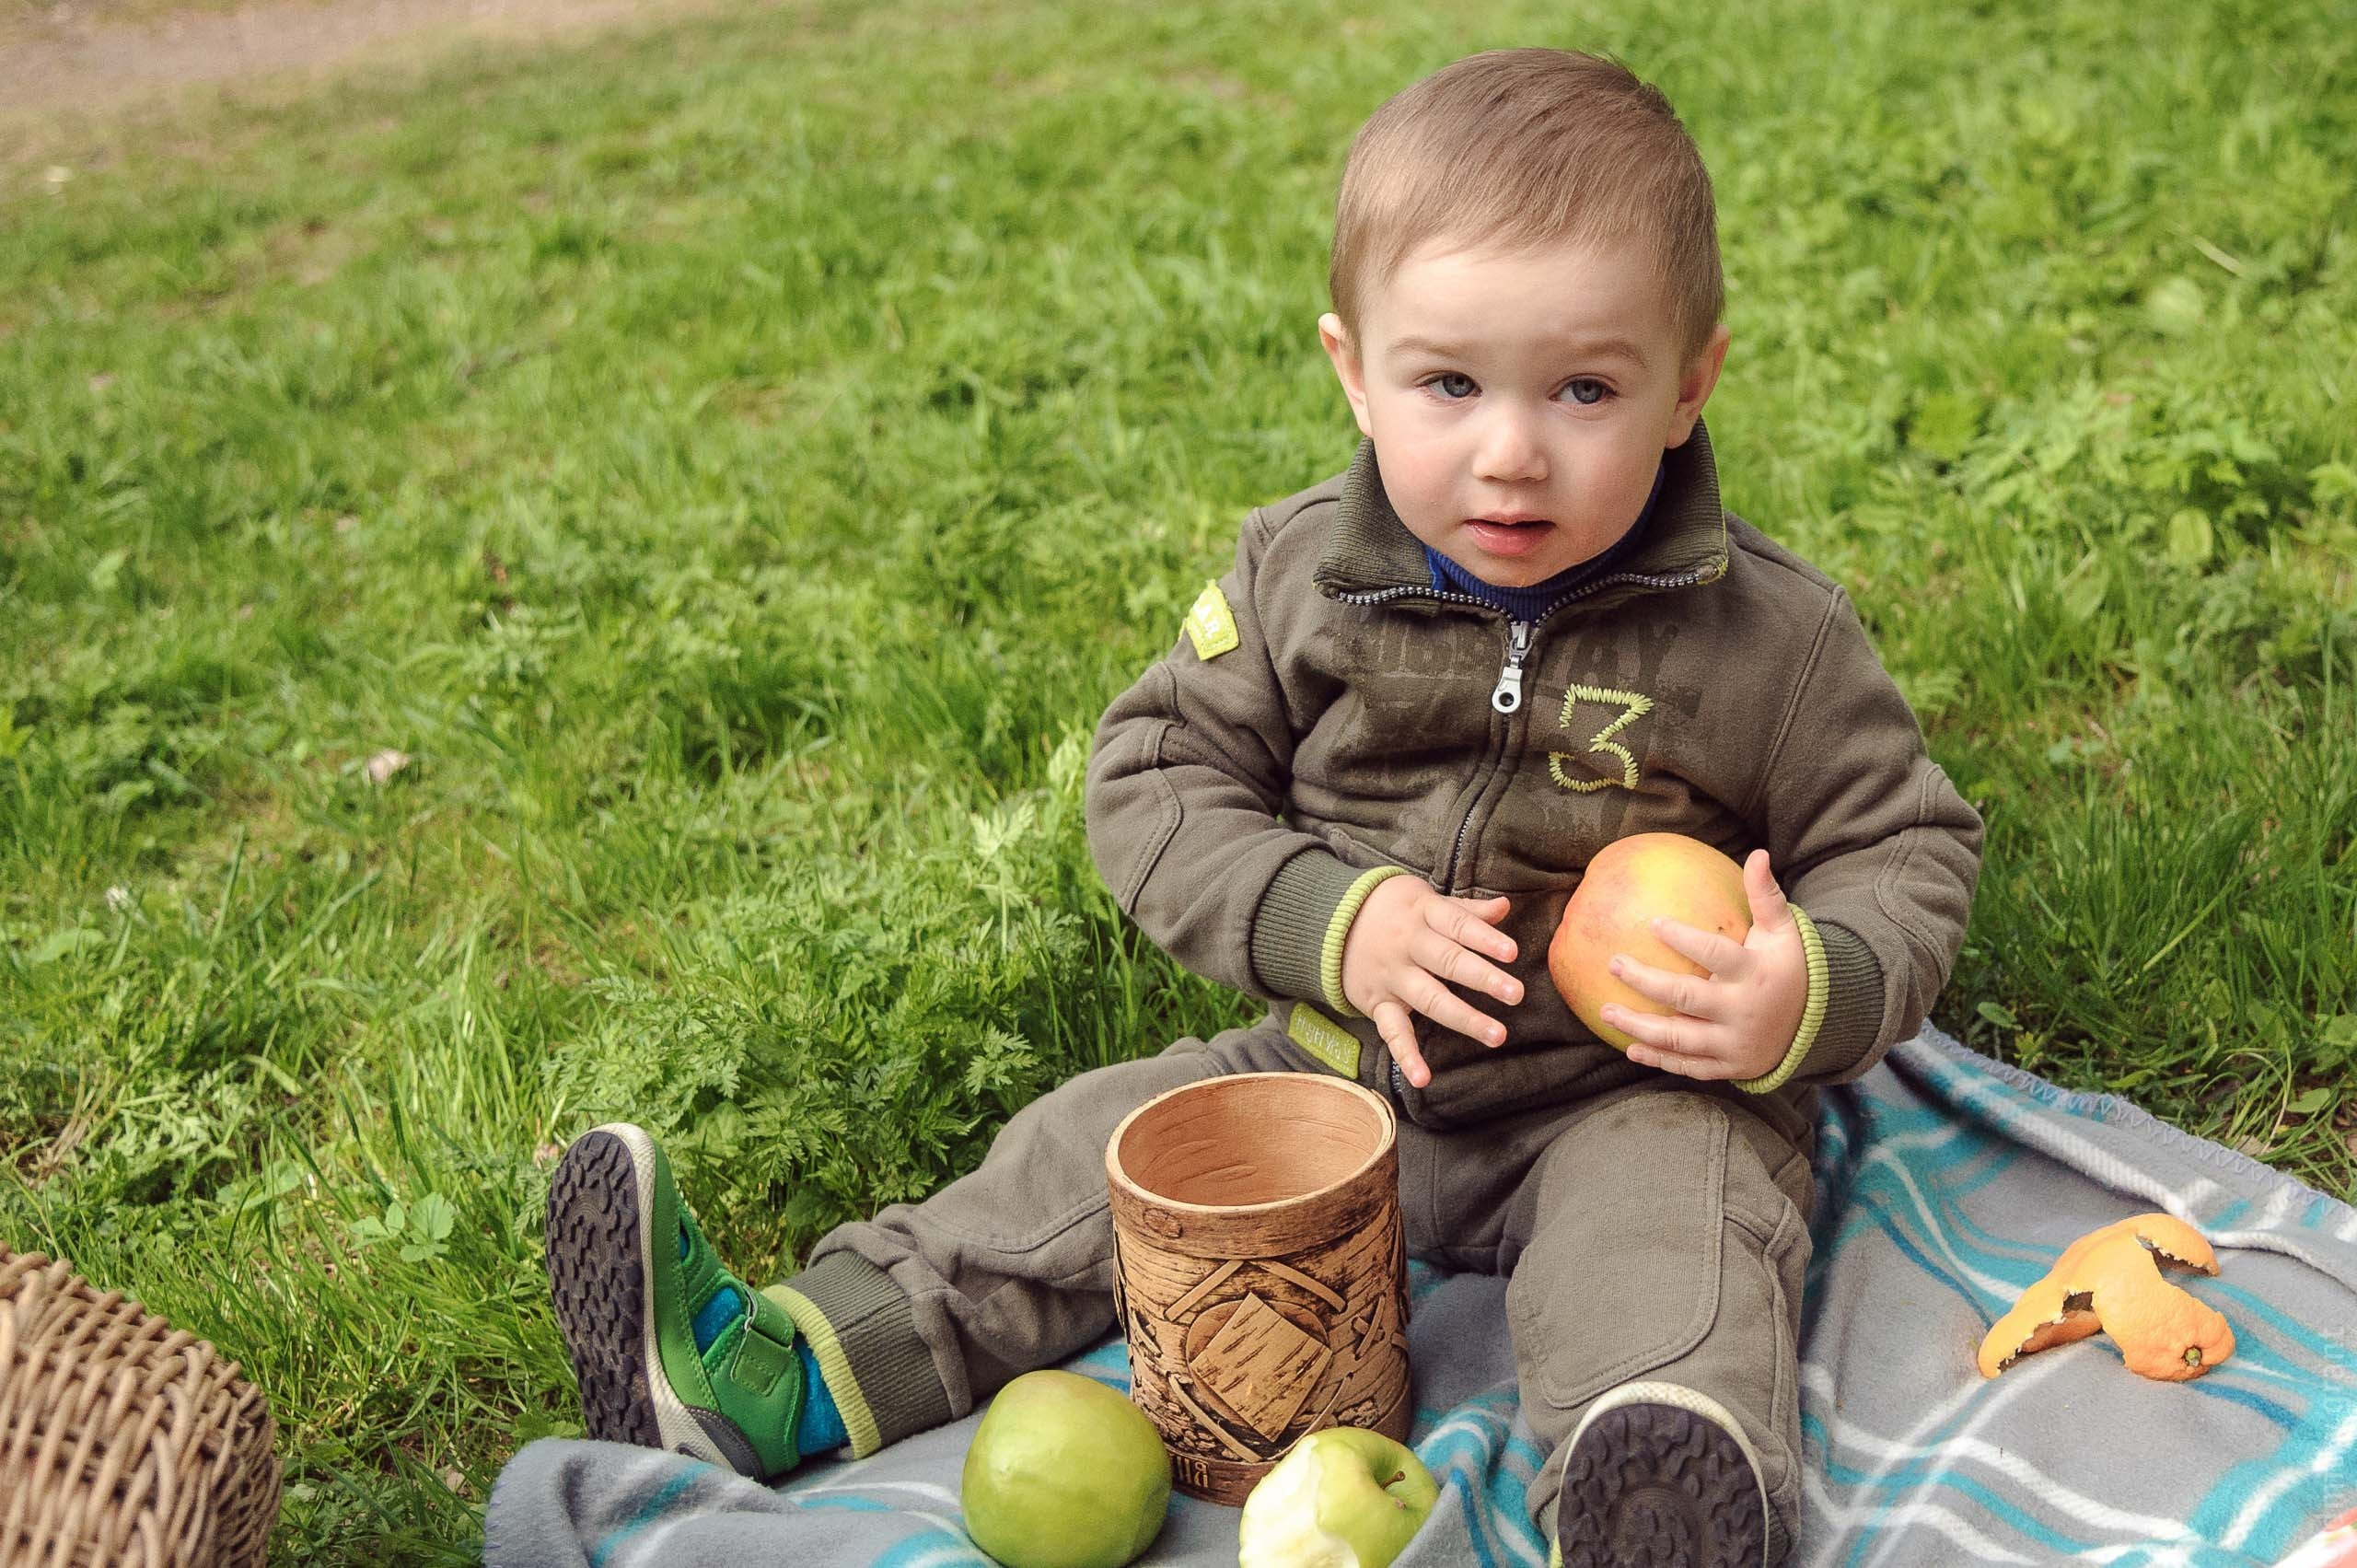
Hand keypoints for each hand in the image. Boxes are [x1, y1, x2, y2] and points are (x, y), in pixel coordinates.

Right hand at [1339, 876, 1520, 1089]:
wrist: (1330, 920)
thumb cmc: (1391, 909)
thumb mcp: (1425, 899)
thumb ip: (1466, 910)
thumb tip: (1505, 906)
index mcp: (1423, 914)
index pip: (1458, 925)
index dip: (1485, 938)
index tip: (1512, 953)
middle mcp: (1407, 946)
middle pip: (1448, 962)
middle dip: (1483, 978)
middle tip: (1516, 994)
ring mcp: (1392, 976)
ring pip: (1430, 998)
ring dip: (1463, 1017)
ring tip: (1496, 1034)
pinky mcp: (1378, 1003)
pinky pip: (1392, 1031)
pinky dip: (1405, 1055)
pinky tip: (1422, 1078)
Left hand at [1602, 849, 1807, 1082]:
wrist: (1818, 1025)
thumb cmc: (1789, 968)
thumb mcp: (1783, 931)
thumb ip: (1765, 895)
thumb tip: (1757, 853)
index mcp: (1754, 973)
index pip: (1714, 953)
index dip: (1683, 938)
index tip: (1652, 922)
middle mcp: (1742, 1010)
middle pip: (1685, 997)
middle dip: (1645, 981)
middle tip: (1614, 962)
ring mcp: (1735, 1043)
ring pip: (1679, 1039)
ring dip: (1639, 1028)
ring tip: (1607, 1010)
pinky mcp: (1730, 1066)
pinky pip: (1689, 1066)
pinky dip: (1659, 1060)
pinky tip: (1630, 1049)